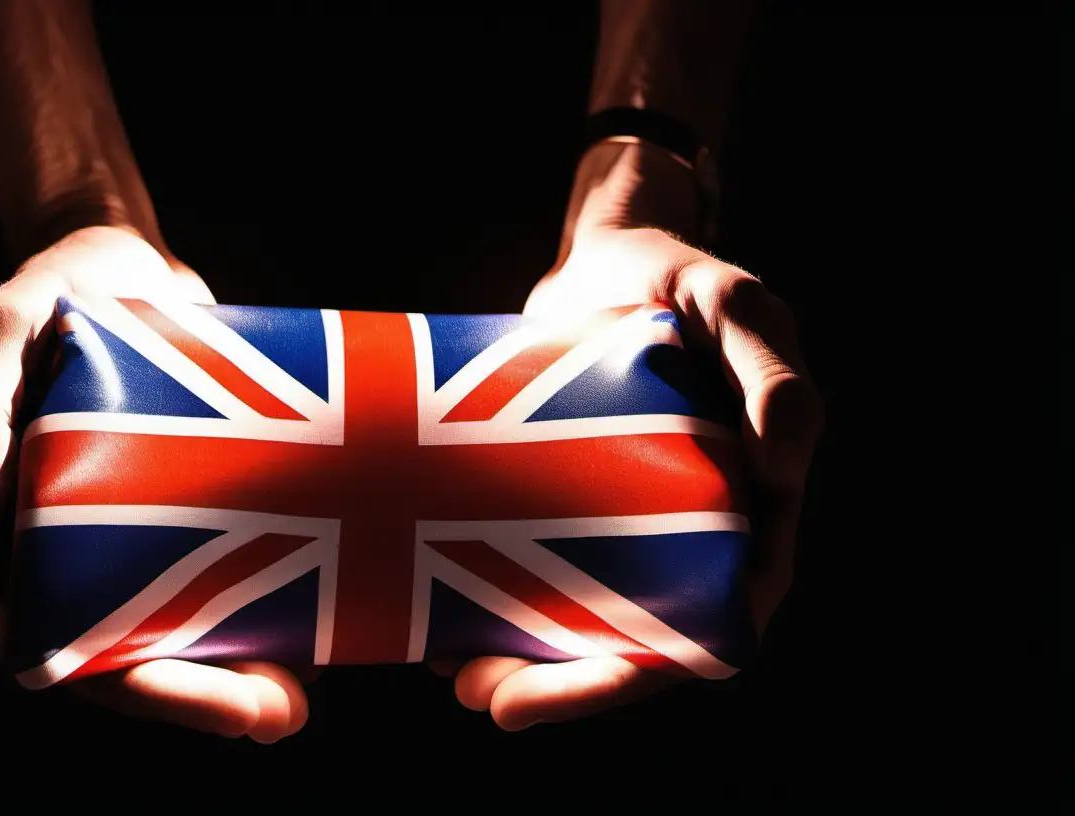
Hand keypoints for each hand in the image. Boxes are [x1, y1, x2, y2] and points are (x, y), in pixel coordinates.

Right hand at [0, 225, 309, 741]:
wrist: (118, 255)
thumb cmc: (46, 291)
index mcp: (2, 533)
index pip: (46, 638)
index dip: (118, 681)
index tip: (188, 700)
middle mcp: (64, 550)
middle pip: (120, 656)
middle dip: (194, 696)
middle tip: (276, 715)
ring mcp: (128, 532)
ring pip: (176, 630)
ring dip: (233, 674)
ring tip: (301, 698)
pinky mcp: (184, 504)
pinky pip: (220, 570)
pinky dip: (263, 610)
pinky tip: (325, 629)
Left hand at [444, 223, 822, 730]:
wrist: (606, 253)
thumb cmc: (682, 278)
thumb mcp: (735, 309)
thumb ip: (773, 374)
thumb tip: (788, 465)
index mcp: (747, 516)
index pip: (712, 626)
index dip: (650, 670)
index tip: (586, 685)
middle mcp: (682, 537)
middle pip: (628, 646)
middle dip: (561, 687)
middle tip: (484, 698)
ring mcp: (618, 525)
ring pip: (570, 622)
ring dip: (514, 662)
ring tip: (446, 674)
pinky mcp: (562, 503)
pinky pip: (526, 568)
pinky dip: (483, 602)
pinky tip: (425, 618)